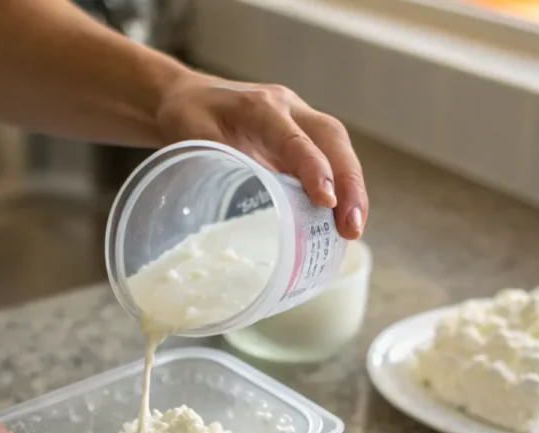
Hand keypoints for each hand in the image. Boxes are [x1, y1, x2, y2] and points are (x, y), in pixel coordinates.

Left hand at [156, 73, 368, 239]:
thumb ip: (214, 163)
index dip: (314, 168)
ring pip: (338, 148)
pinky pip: (330, 159)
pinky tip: (341, 220)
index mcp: (258, 107)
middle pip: (332, 139)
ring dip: (352, 190)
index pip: (295, 138)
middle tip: (351, 227)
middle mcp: (287, 108)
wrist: (187, 95)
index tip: (327, 201)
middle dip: (349, 183)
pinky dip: (341, 189)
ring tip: (352, 230)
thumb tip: (239, 208)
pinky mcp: (303, 137)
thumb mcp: (189, 137)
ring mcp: (299, 120)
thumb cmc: (187, 117)